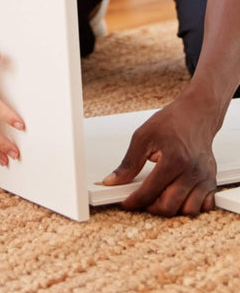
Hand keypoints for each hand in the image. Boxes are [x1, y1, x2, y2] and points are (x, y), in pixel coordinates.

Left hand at [102, 99, 217, 215]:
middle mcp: (191, 172)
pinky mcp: (211, 179)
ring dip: (173, 209)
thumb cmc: (172, 122)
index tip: (127, 202)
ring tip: (161, 196)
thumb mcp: (143, 137)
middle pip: (170, 207)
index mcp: (173, 160)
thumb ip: (129, 163)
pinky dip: (192, 206)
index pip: (150, 192)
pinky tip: (180, 196)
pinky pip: (205, 205)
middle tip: (143, 199)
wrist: (196, 114)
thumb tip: (114, 180)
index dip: (134, 201)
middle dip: (151, 207)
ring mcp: (204, 177)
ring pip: (189, 211)